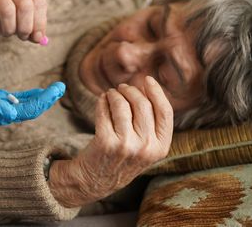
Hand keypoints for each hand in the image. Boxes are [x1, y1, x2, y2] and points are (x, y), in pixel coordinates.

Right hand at [0, 0, 47, 43]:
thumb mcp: (17, 17)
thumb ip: (31, 27)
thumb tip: (40, 39)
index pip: (39, 2)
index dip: (40, 23)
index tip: (35, 37)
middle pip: (25, 6)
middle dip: (25, 27)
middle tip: (21, 37)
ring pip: (8, 10)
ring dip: (9, 29)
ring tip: (5, 33)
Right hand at [0, 77, 64, 124]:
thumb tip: (13, 110)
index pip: (27, 110)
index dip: (44, 100)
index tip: (57, 89)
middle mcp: (0, 113)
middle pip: (30, 109)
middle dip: (47, 99)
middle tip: (61, 86)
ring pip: (24, 105)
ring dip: (40, 98)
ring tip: (54, 89)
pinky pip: (14, 100)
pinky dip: (26, 96)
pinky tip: (34, 93)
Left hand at [48, 76, 172, 206]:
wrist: (95, 180)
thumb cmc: (121, 157)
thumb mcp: (145, 147)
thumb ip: (150, 123)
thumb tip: (147, 86)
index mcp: (161, 148)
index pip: (165, 112)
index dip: (157, 92)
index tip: (147, 79)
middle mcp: (146, 148)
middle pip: (143, 104)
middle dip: (131, 90)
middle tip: (121, 88)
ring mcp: (126, 145)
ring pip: (122, 105)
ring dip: (114, 94)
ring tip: (110, 94)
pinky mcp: (105, 142)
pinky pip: (104, 110)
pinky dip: (102, 101)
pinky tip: (101, 100)